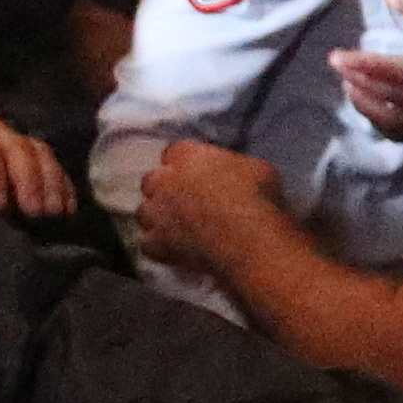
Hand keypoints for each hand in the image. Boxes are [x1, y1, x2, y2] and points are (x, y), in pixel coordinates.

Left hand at [0, 109, 71, 216]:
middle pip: (18, 147)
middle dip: (28, 180)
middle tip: (33, 212)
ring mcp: (16, 140)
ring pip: (41, 152)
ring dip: (50, 183)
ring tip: (52, 213)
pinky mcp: (32, 157)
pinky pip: (54, 165)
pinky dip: (62, 187)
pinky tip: (66, 211)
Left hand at [132, 137, 295, 297]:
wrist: (250, 241)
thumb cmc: (259, 198)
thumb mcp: (256, 168)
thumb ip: (234, 167)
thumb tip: (233, 174)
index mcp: (188, 156)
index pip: (174, 152)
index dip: (184, 163)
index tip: (196, 173)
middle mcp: (165, 181)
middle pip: (152, 180)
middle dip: (163, 188)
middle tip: (184, 200)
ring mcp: (157, 214)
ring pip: (144, 212)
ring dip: (157, 217)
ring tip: (175, 227)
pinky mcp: (158, 244)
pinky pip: (148, 244)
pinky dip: (158, 247)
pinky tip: (173, 251)